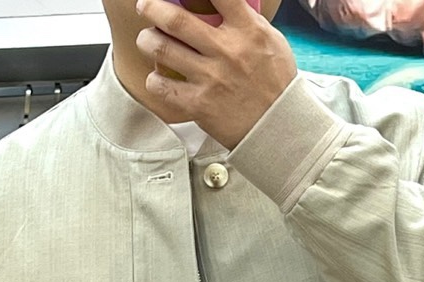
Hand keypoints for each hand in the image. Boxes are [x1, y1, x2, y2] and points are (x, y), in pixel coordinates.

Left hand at [135, 0, 297, 149]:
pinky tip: (156, 78)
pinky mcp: (199, 105)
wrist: (278, 126)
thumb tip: (222, 4)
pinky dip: (154, 80)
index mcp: (248, 30)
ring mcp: (211, 79)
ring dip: (147, 40)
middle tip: (145, 5)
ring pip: (162, 49)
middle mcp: (227, 51)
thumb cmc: (275, 83)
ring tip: (147, 40)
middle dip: (152, 7)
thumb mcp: (271, 41)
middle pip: (176, 19)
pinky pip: (162, 88)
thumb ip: (246, 21)